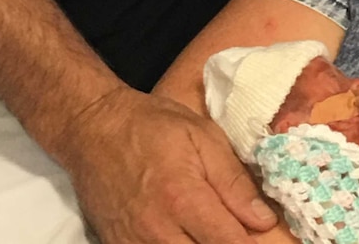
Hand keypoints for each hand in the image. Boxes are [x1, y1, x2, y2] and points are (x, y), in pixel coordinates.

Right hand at [60, 85, 276, 243]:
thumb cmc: (154, 126)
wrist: (95, 129)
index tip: (264, 239)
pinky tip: (187, 239)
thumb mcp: (203, 138)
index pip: (228, 242)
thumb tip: (263, 220)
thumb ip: (234, 182)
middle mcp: (157, 232)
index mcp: (183, 198)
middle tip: (238, 235)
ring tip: (213, 234)